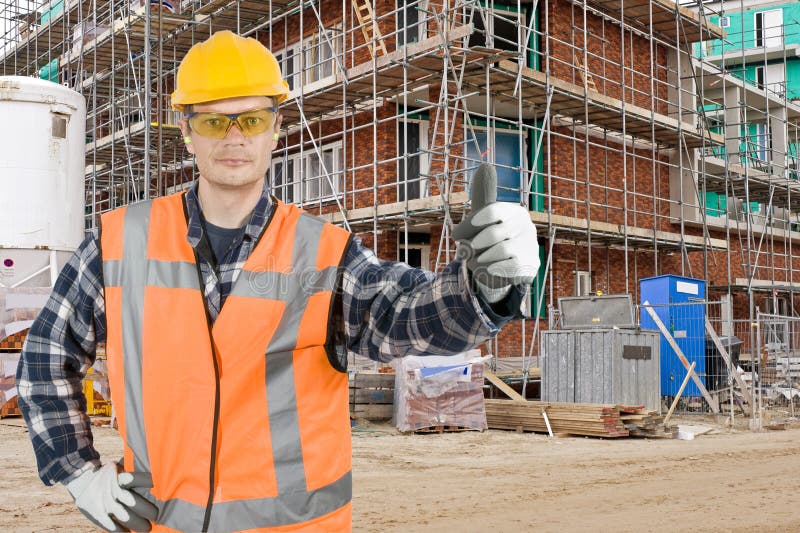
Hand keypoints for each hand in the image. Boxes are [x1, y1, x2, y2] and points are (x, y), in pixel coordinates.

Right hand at [65, 463, 156, 531]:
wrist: (82, 480)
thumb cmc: (109, 473)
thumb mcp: (118, 466)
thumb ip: (132, 467)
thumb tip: (153, 465)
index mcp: (119, 477)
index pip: (135, 479)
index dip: (147, 481)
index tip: (158, 485)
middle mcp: (112, 490)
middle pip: (133, 502)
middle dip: (147, 510)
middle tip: (156, 515)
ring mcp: (105, 504)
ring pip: (125, 517)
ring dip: (138, 524)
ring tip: (146, 527)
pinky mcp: (97, 515)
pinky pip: (112, 527)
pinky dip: (122, 531)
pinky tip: (128, 532)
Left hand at [453, 163, 539, 303]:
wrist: (502, 269)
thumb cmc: (489, 240)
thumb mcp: (483, 218)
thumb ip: (483, 194)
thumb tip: (486, 165)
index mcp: (514, 211)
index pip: (492, 210)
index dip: (471, 223)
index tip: (456, 235)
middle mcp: (526, 225)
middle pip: (494, 233)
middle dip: (474, 245)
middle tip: (465, 252)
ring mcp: (531, 244)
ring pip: (500, 250)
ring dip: (481, 259)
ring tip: (475, 261)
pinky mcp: (532, 263)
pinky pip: (508, 266)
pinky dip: (492, 269)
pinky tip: (488, 269)